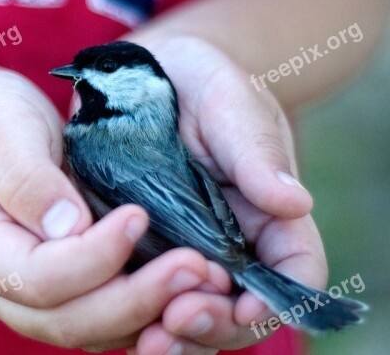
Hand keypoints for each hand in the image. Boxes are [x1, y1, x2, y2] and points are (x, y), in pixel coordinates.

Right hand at [0, 64, 227, 350]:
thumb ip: (25, 177)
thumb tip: (70, 228)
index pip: (36, 277)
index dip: (92, 257)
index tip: (138, 217)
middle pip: (68, 319)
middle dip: (137, 299)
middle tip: (196, 266)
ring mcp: (27, 296)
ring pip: (93, 330)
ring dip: (152, 313)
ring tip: (206, 281)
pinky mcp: (60, 289)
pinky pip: (106, 317)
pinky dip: (148, 309)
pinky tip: (187, 285)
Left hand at [121, 34, 325, 354]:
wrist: (144, 72)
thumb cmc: (198, 81)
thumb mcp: (229, 102)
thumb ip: (255, 149)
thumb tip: (294, 200)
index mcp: (270, 215)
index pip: (293, 275)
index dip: (274, 302)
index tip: (240, 307)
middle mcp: (230, 244)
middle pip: (237, 311)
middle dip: (211, 326)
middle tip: (174, 323)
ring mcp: (182, 250)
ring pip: (187, 314)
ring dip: (170, 334)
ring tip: (144, 338)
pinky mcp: (136, 248)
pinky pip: (139, 294)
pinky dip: (131, 314)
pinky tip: (106, 313)